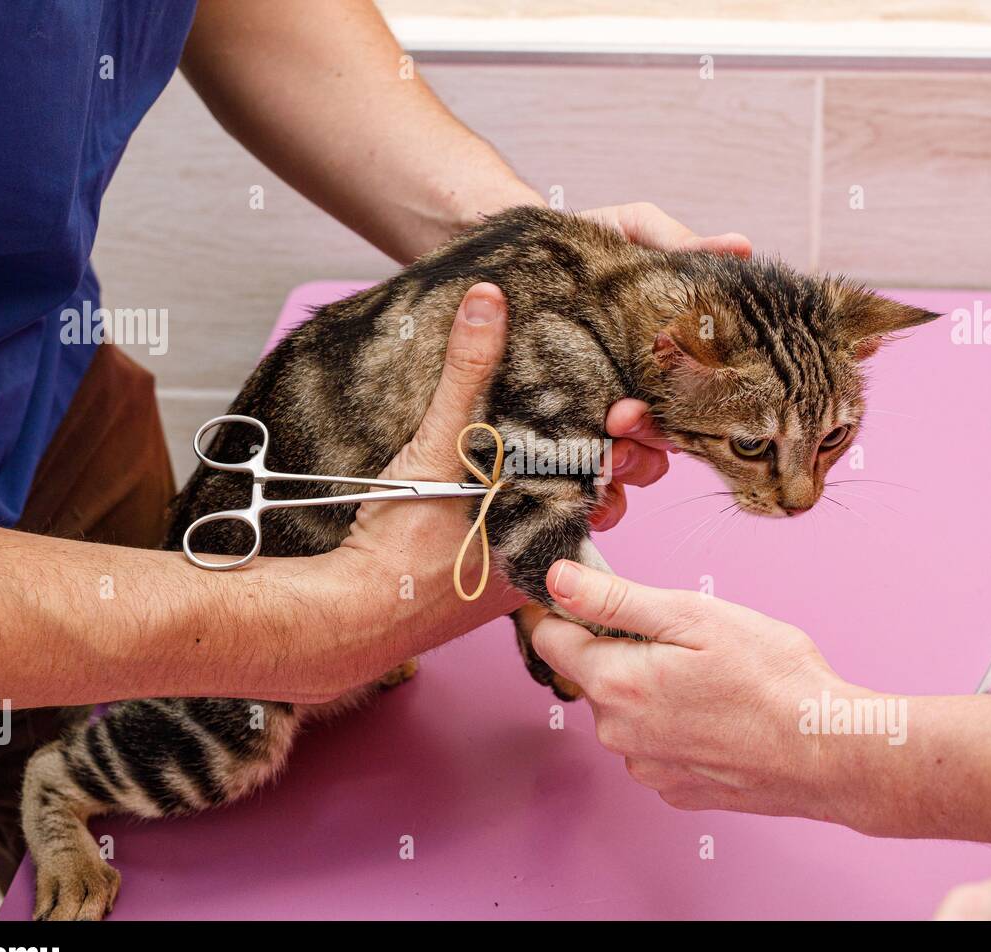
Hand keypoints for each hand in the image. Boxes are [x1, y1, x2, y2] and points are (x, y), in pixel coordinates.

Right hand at [336, 286, 671, 672]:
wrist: (360, 612)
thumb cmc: (403, 540)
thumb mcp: (439, 445)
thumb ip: (468, 373)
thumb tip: (487, 299)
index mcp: (561, 516)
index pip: (625, 466)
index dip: (631, 431)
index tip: (617, 405)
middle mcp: (558, 547)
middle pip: (609, 488)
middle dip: (609, 450)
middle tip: (596, 414)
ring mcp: (534, 564)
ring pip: (576, 511)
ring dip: (572, 475)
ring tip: (553, 439)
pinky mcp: (506, 578)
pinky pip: (542, 530)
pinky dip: (539, 501)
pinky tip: (515, 480)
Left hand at [530, 560, 849, 816]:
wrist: (829, 751)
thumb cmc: (773, 679)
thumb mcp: (693, 616)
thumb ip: (615, 600)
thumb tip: (557, 580)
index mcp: (615, 683)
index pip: (551, 638)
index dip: (570, 611)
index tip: (600, 599)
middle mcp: (618, 734)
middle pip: (591, 675)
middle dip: (624, 652)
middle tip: (685, 641)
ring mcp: (646, 767)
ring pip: (625, 712)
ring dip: (650, 690)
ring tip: (711, 680)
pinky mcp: (674, 789)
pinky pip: (655, 745)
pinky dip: (675, 727)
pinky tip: (718, 716)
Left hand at [583, 201, 747, 526]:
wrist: (512, 247)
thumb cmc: (580, 239)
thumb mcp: (630, 228)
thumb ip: (676, 242)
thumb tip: (738, 245)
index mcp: (663, 360)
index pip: (691, 402)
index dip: (677, 411)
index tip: (637, 406)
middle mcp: (638, 394)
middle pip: (662, 443)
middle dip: (643, 437)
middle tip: (616, 418)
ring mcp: (600, 417)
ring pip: (631, 468)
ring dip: (618, 465)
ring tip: (594, 446)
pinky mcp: (561, 432)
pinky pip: (586, 484)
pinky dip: (589, 493)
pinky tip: (574, 488)